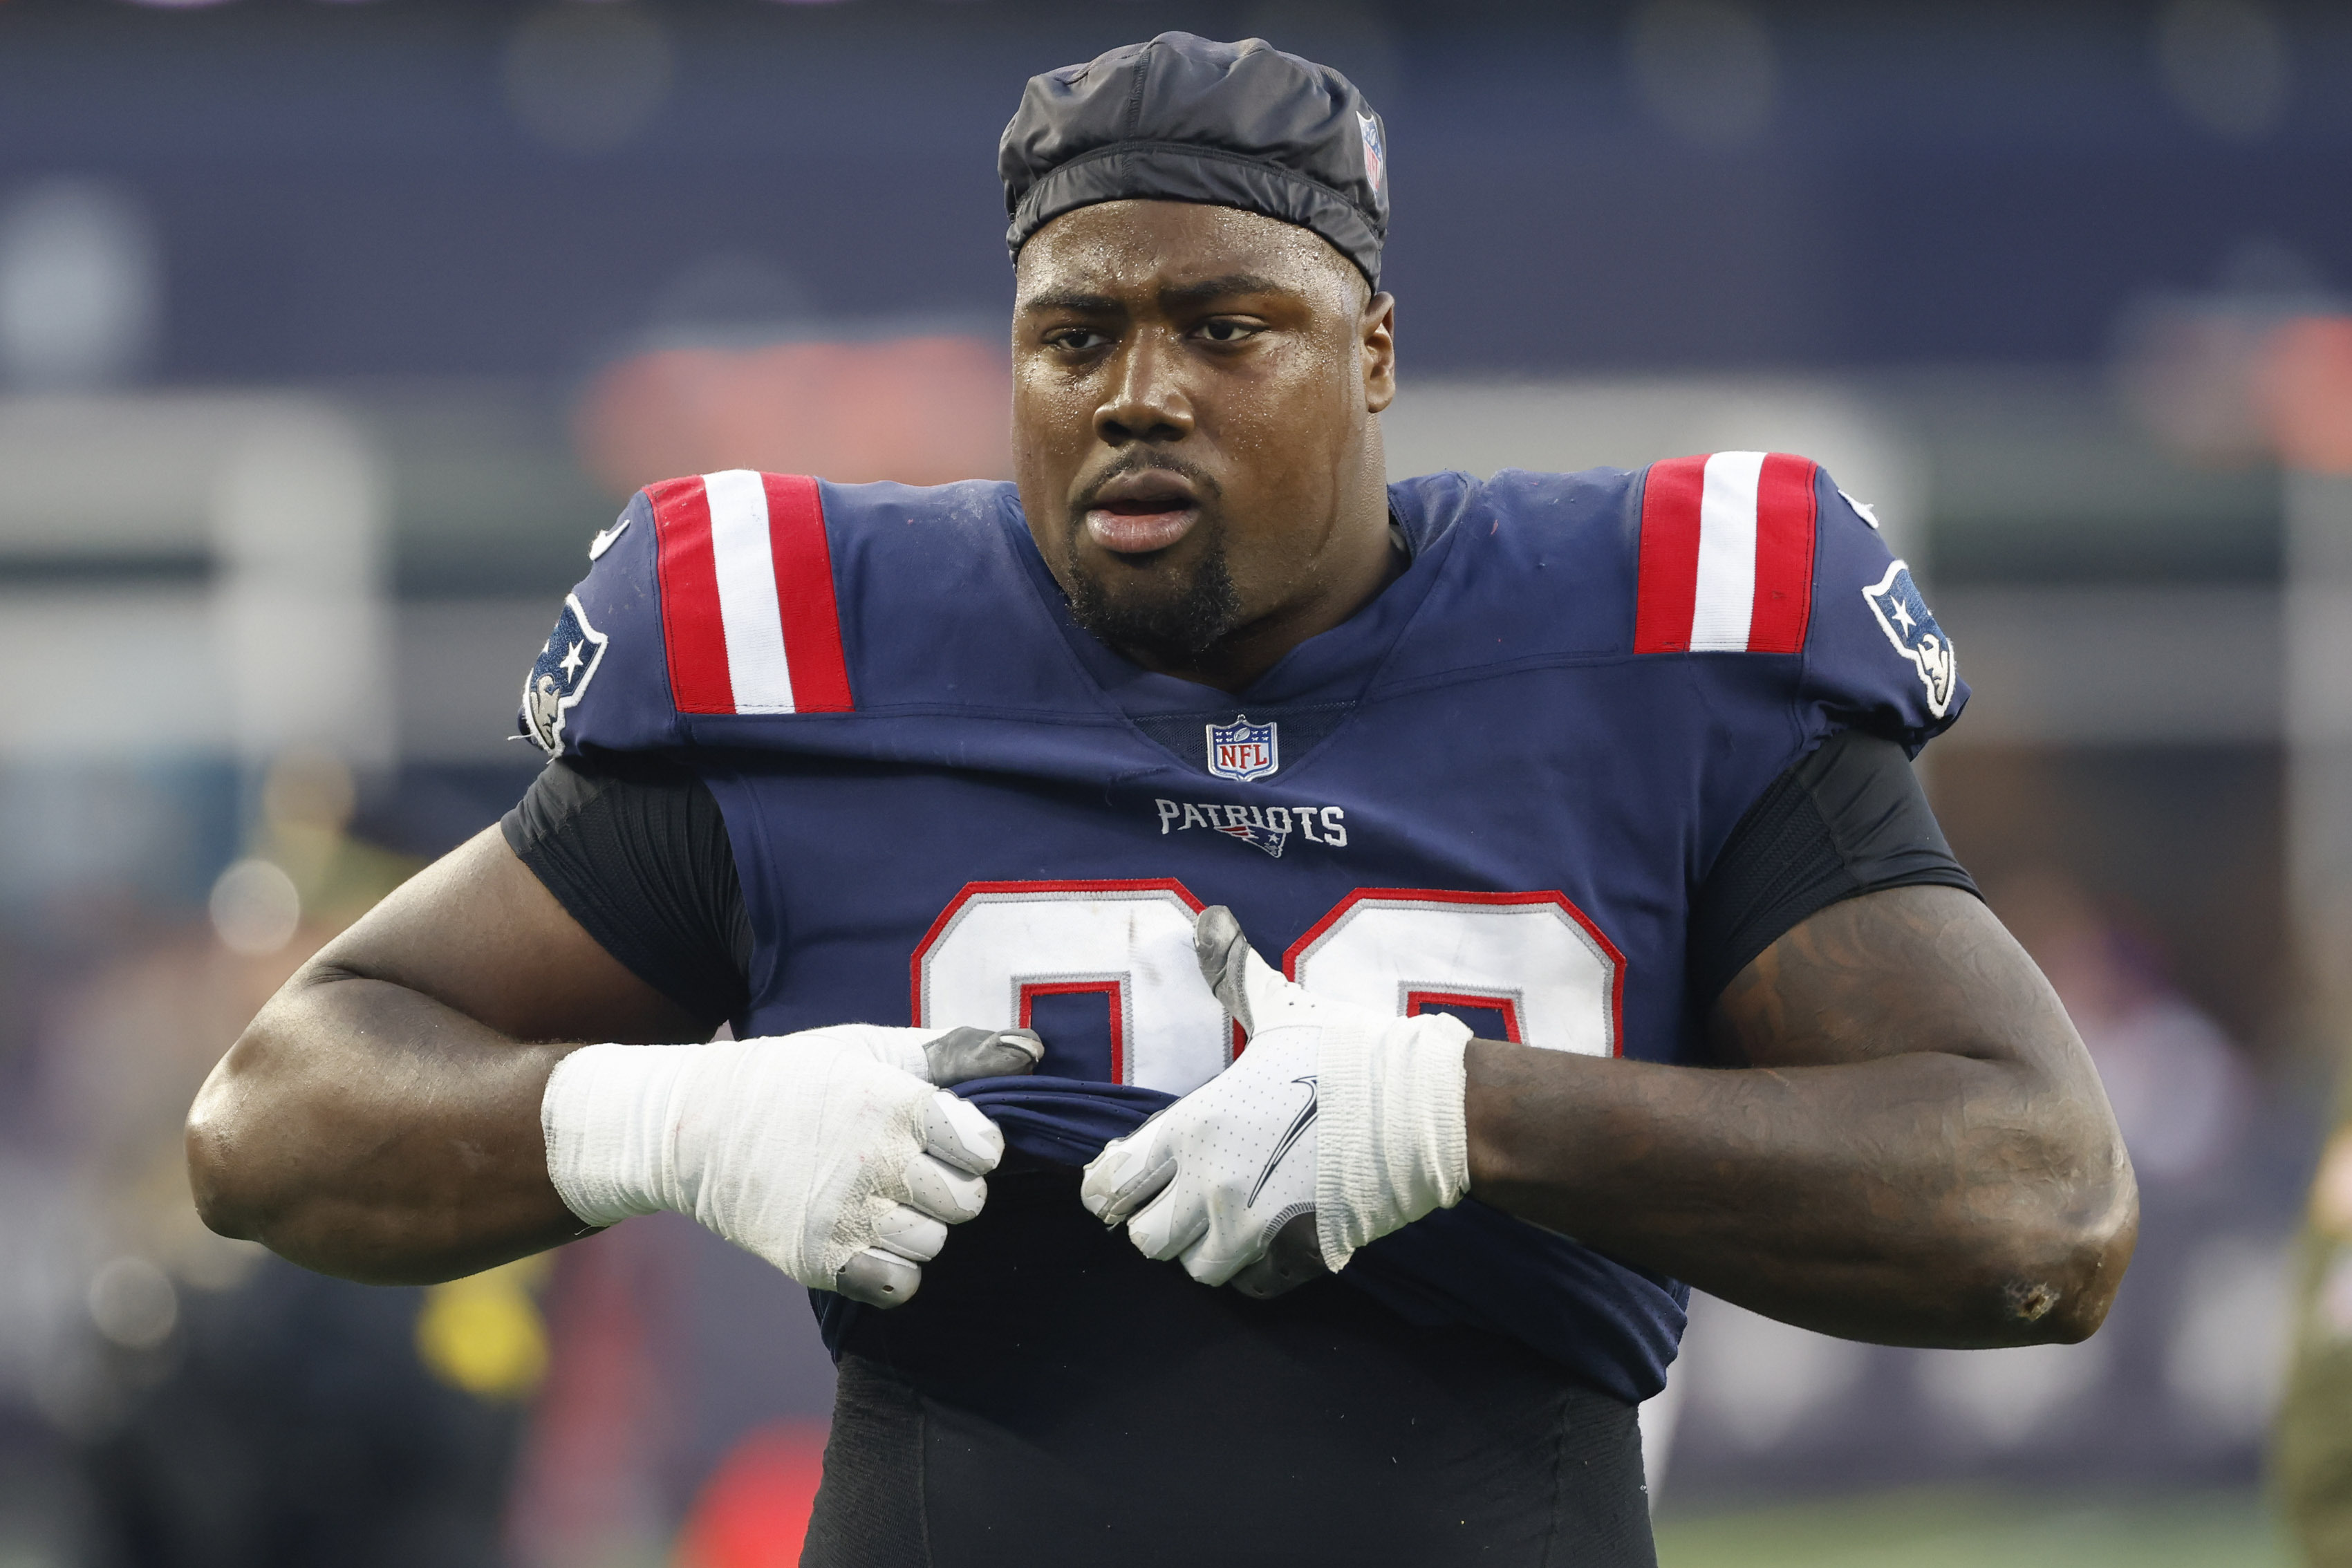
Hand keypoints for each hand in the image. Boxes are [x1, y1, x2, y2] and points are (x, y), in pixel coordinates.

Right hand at [542, 1025, 1039, 1308]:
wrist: (695, 1129)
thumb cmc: (798, 1080)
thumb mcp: (873, 1048)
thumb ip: (956, 1052)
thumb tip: (1033, 1051)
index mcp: (894, 1103)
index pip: (986, 1149)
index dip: (974, 1145)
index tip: (947, 1138)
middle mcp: (874, 1161)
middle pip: (967, 1202)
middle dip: (950, 1188)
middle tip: (909, 1171)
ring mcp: (845, 1215)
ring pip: (935, 1245)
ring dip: (920, 1228)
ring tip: (880, 1199)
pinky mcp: (819, 1260)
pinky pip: (899, 1285)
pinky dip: (893, 1270)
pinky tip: (868, 1237)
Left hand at [1079, 907, 1472, 1294]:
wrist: (1424, 1108)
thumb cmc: (1347, 1054)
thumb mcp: (1280, 1009)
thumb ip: (1232, 974)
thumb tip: (1210, 918)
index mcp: (1193, 1127)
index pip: (1111, 1183)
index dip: (1112, 1183)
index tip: (1129, 1175)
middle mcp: (1211, 1187)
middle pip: (1145, 1239)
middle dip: (1159, 1222)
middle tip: (1182, 1199)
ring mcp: (1253, 1230)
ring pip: (1195, 1269)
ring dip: (1205, 1249)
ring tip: (1227, 1218)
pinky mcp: (1296, 1259)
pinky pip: (1247, 1288)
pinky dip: (1250, 1273)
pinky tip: (1265, 1240)